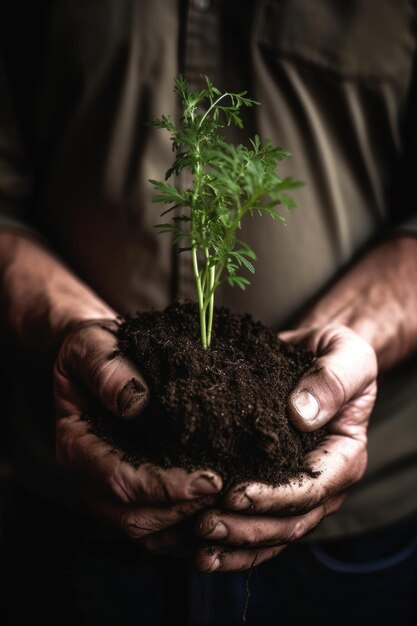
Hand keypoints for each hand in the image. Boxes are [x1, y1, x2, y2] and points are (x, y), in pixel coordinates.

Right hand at [54, 319, 221, 541]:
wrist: (102, 357)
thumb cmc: (97, 349)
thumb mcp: (93, 344)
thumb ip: (106, 368)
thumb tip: (136, 404)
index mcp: (76, 446)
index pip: (118, 481)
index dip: (164, 487)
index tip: (210, 480)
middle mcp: (92, 479)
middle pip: (135, 520)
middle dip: (184, 512)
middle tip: (232, 493)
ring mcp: (112, 492)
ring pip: (151, 534)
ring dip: (191, 526)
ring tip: (232, 503)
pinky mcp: (135, 494)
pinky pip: (162, 528)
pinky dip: (191, 526)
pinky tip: (223, 507)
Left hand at [145, 324, 376, 570]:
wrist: (315, 356)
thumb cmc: (336, 355)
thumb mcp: (347, 355)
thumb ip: (333, 381)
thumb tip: (300, 414)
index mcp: (344, 456)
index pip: (312, 488)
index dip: (275, 497)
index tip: (236, 494)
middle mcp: (325, 483)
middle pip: (290, 522)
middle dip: (248, 528)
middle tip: (205, 524)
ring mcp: (299, 491)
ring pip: (272, 534)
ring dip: (235, 543)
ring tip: (198, 546)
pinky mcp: (273, 488)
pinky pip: (257, 526)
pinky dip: (232, 543)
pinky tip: (200, 550)